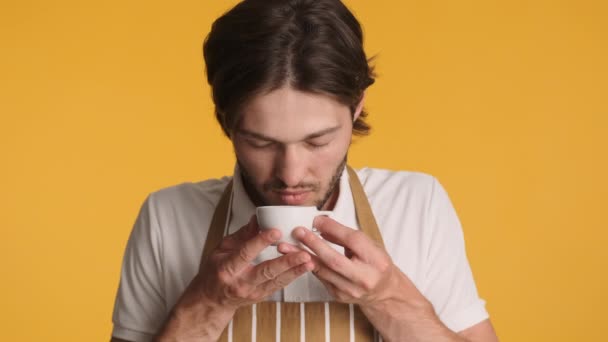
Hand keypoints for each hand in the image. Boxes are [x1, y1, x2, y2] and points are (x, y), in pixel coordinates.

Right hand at [157, 216, 313, 340]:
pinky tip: (304, 268)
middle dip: (287, 262)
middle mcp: (240, 283)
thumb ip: (241, 235)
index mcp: (227, 268)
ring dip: (295, 271)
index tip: (276, 231)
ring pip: (277, 281)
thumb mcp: (221, 249)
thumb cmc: (216, 271)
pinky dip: (292, 276)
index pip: (245, 253)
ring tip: (310, 261)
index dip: (261, 241)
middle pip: (266, 271)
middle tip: (303, 253)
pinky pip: (279, 286)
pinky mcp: (261, 297)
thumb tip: (257, 218)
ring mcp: (252, 292)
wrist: (212, 300)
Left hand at [278, 217, 478, 341]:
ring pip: (323, 271)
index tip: (316, 219)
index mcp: (376, 260)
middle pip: (334, 259)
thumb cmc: (375, 263)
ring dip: (302, 256)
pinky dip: (307, 265)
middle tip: (298, 231)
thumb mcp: (368, 244)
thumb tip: (321, 224)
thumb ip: (346, 235)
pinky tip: (295, 256)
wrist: (383, 292)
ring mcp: (350, 290)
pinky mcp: (339, 296)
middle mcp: (364, 278)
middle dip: (313, 244)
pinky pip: (320, 277)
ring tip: (286, 245)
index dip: (333, 229)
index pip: (353, 241)